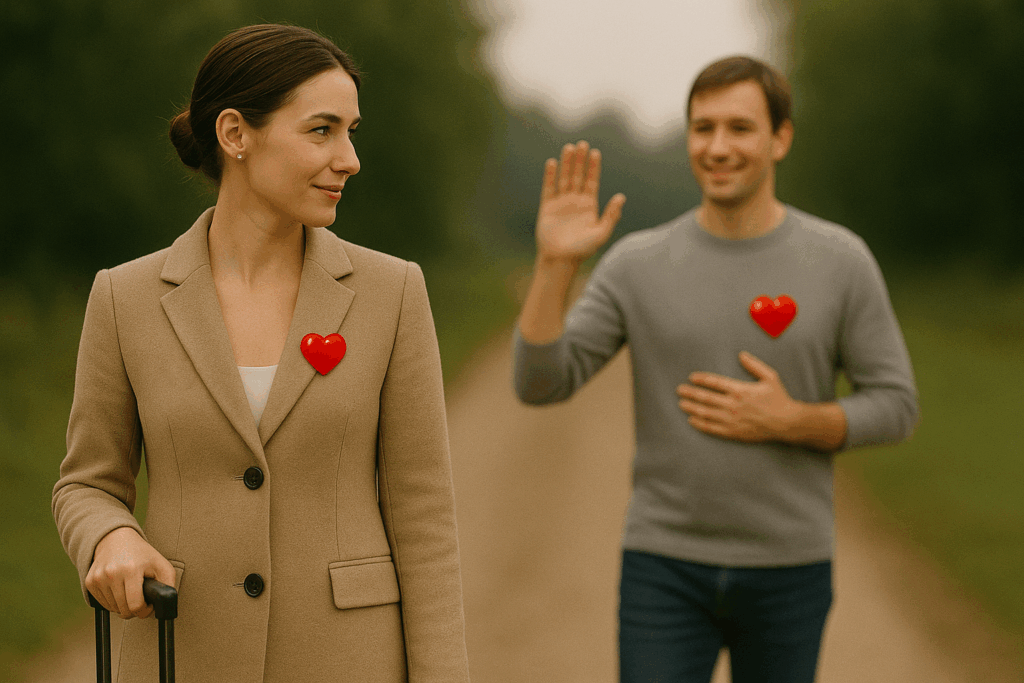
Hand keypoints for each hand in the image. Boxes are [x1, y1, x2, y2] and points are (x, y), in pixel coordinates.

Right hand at [86, 527, 176, 619]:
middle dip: (134, 610)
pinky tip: (119, 589)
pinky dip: (112, 602)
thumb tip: (165, 605)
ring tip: (130, 592)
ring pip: (112, 609)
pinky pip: (102, 604)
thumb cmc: (142, 554)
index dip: (144, 611)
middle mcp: (112, 573)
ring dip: (122, 606)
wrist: (116, 539)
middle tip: (140, 600)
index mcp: (131, 569)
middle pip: (123, 610)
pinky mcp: (90, 581)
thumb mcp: (161, 564)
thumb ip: (168, 585)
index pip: (135, 606)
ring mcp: (99, 578)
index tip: (148, 606)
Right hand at [535, 140, 625, 263]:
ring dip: (567, 163)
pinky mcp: (547, 207)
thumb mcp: (601, 233)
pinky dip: (550, 175)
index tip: (595, 153)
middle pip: (578, 176)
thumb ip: (611, 215)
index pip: (592, 181)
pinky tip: (552, 163)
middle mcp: (575, 201)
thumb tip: (621, 197)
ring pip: (564, 178)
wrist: (560, 260)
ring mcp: (561, 203)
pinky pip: (549, 188)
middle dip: (580, 160)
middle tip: (582, 144)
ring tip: (569, 148)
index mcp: (589, 206)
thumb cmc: (582, 250)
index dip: (593, 167)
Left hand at [676, 351, 799, 442]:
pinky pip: (712, 428)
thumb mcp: (770, 377)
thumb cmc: (779, 399)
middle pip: (706, 398)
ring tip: (681, 404)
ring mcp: (732, 420)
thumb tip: (741, 354)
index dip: (701, 379)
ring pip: (706, 413)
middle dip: (690, 393)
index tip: (692, 377)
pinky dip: (700, 424)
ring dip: (691, 408)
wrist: (787, 423)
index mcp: (740, 390)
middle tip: (680, 390)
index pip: (715, 382)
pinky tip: (691, 420)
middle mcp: (733, 405)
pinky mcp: (733, 432)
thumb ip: (754, 365)